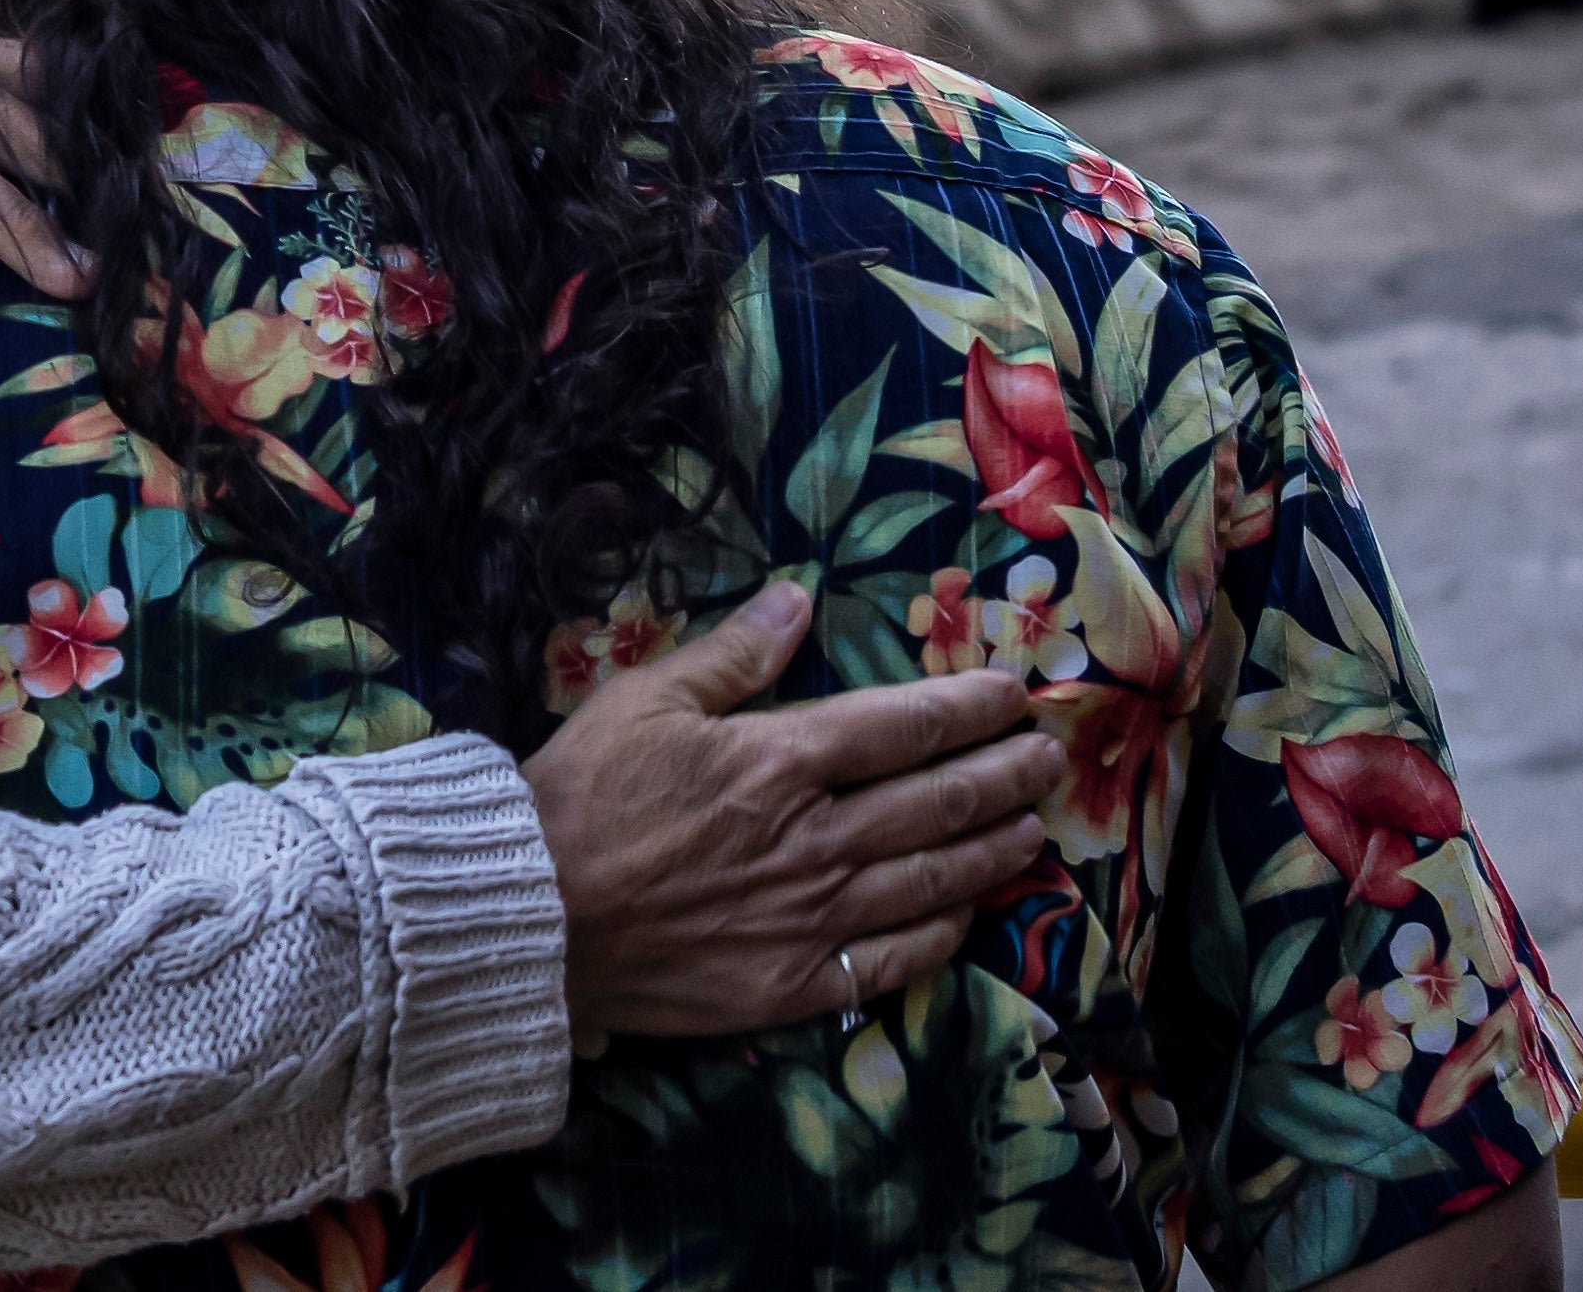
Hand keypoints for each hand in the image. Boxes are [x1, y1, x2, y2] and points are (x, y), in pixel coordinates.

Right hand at [522, 582, 1065, 1042]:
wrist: (533, 913)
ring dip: (991, 852)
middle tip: (1049, 760)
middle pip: (938, 803)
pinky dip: (940, 934)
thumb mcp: (644, 698)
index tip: (1013, 695)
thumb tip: (798, 598)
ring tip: (1032, 831)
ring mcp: (812, 917)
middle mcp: (816, 838)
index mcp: (781, 759)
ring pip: (931, 880)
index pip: (902, 726)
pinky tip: (964, 916)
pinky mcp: (794, 982)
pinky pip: (892, 960)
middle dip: (1003, 776)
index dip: (967, 708)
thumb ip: (732, 653)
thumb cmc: (581, 793)